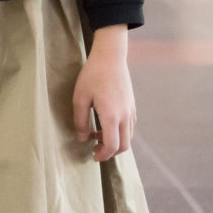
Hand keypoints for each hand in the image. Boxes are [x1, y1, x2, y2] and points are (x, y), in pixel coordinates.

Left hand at [73, 32, 135, 161]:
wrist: (110, 56)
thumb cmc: (92, 75)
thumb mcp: (80, 98)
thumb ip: (80, 121)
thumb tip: (82, 139)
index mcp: (112, 116)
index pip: (111, 146)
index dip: (103, 155)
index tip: (93, 156)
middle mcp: (125, 116)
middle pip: (123, 145)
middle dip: (110, 152)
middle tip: (94, 149)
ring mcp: (131, 110)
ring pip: (128, 137)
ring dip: (114, 141)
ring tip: (97, 134)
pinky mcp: (132, 105)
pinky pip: (129, 126)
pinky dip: (120, 132)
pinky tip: (106, 124)